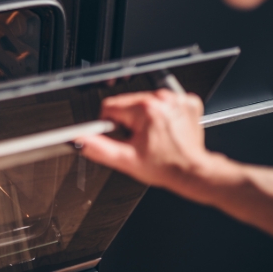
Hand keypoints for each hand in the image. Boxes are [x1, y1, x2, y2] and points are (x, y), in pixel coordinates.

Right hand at [79, 89, 213, 191]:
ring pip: (144, 101)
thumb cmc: (165, 167)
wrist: (193, 173)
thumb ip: (99, 148)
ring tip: (154, 136)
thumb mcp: (126, 160)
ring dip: (144, 117)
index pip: (110, 106)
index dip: (112, 125)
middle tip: (140, 140)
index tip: (125, 137)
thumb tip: (80, 139)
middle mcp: (161, 100)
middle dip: (129, 121)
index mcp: (144, 110)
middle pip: (127, 103)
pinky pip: (163, 102)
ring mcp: (176, 100)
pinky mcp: (187, 102)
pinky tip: (165, 129)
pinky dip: (162, 114)